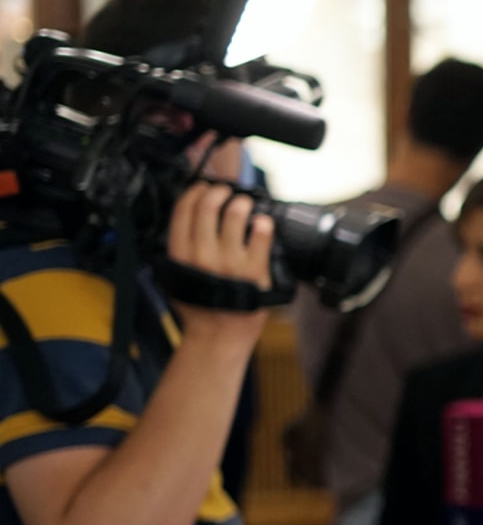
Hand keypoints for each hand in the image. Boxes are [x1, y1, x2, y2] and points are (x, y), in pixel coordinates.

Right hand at [167, 182, 272, 349]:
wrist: (218, 336)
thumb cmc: (200, 307)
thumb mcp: (177, 275)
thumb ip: (181, 248)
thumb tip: (191, 215)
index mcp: (179, 255)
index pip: (183, 210)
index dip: (196, 192)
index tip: (204, 188)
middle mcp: (202, 256)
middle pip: (209, 206)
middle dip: (220, 191)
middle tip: (228, 193)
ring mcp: (229, 263)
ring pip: (235, 213)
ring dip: (242, 203)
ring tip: (245, 205)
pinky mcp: (254, 271)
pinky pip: (261, 234)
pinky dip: (263, 223)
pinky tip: (262, 224)